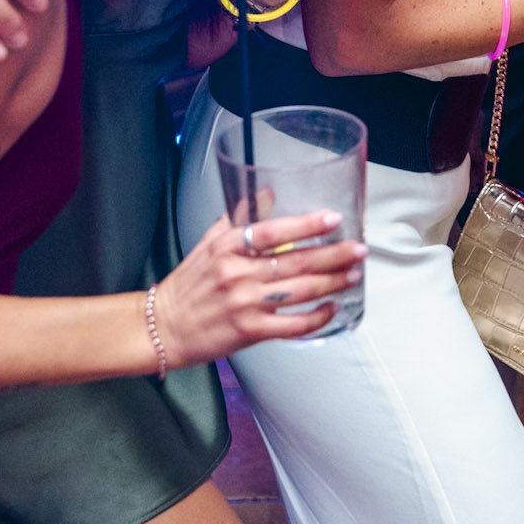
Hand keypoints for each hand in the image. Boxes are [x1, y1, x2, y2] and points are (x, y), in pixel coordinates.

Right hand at [155, 209, 366, 359]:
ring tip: (352, 274)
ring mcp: (244, 303)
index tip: (333, 218)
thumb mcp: (208, 242)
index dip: (306, 224)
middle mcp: (237, 273)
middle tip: (358, 249)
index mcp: (227, 247)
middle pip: (296, 261)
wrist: (164, 327)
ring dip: (331, 283)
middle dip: (333, 254)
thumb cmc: (189, 285)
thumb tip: (269, 192)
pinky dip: (316, 317)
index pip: (273, 231)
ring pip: (299, 291)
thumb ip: (239, 218)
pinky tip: (331, 309)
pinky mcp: (249, 331)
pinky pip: (292, 325)